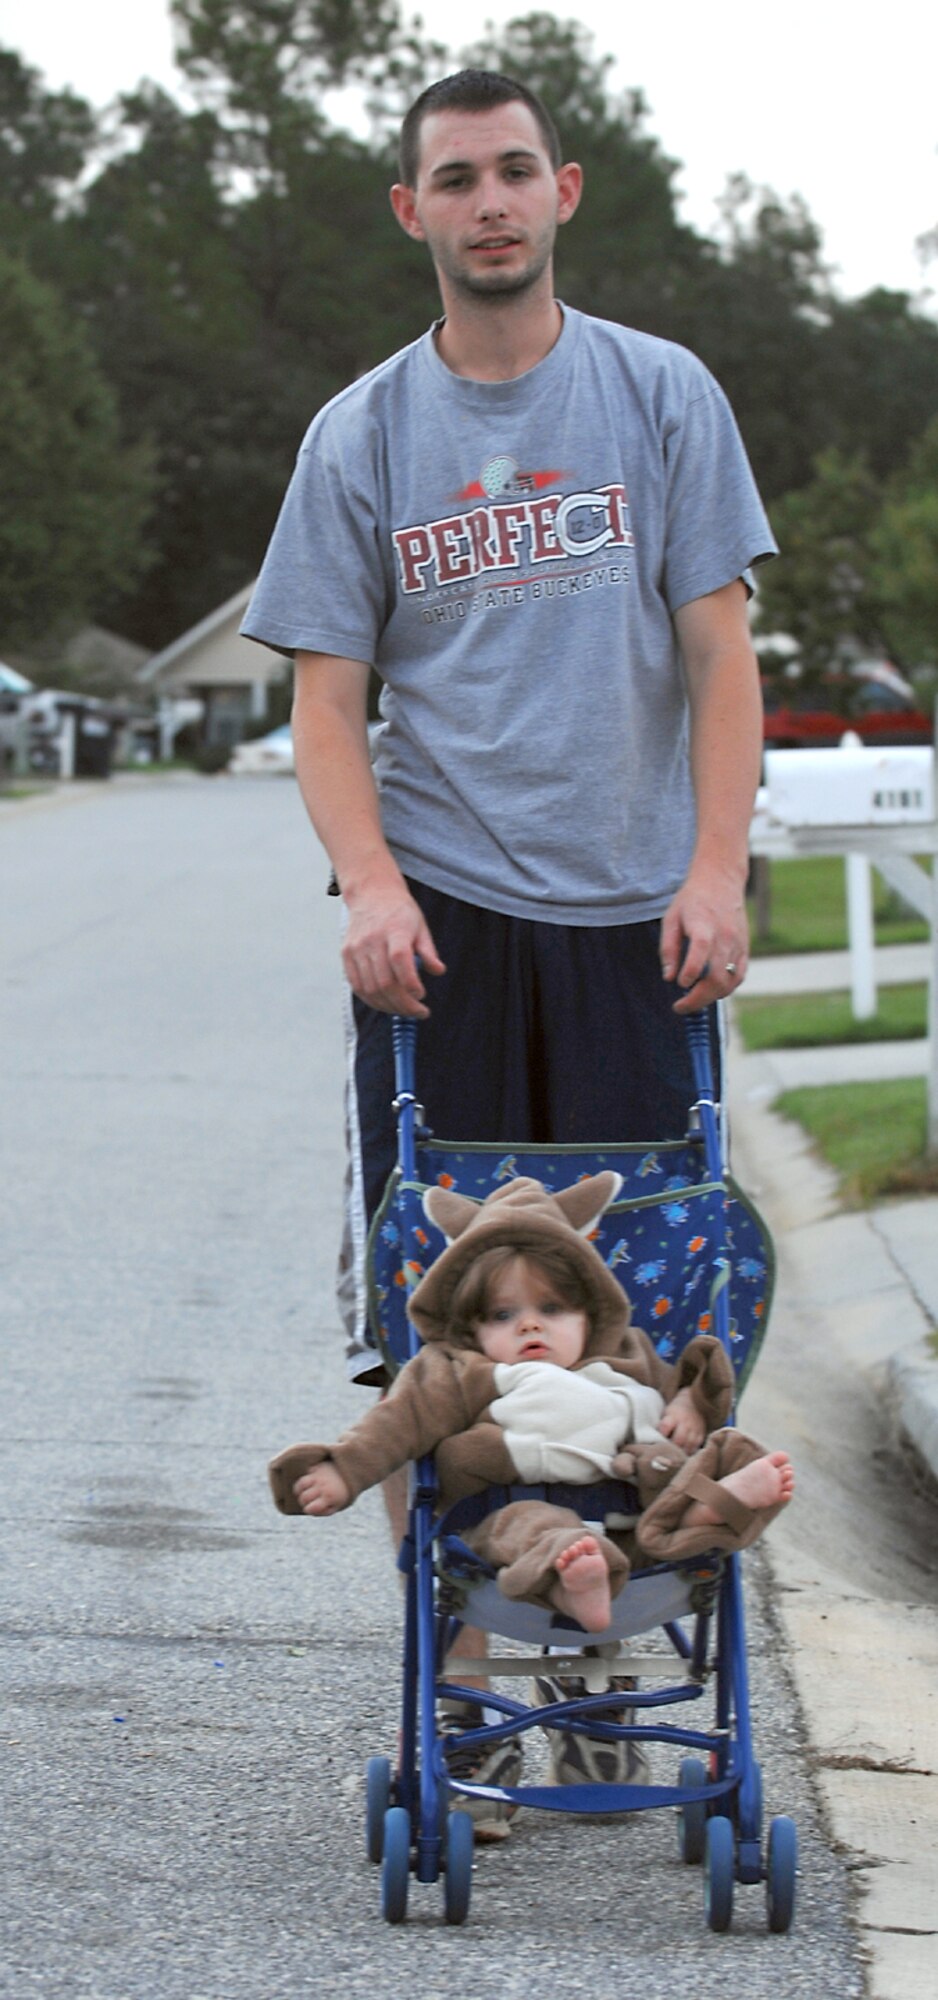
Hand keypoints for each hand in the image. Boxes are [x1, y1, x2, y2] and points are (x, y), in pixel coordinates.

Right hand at [294, 1462, 350, 1514]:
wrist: (355, 1470)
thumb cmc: (344, 1491)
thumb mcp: (339, 1504)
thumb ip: (324, 1510)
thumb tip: (309, 1511)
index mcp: (329, 1497)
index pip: (310, 1508)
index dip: (308, 1509)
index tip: (310, 1508)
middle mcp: (323, 1486)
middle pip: (304, 1497)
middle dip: (303, 1501)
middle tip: (306, 1500)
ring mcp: (319, 1475)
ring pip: (301, 1483)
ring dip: (299, 1489)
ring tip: (303, 1490)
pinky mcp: (318, 1466)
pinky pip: (306, 1473)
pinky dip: (306, 1477)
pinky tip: (310, 1480)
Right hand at [342, 883, 444, 1017]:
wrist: (371, 895)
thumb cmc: (400, 913)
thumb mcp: (421, 927)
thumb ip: (428, 951)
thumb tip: (438, 972)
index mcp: (394, 930)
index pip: (400, 961)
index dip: (411, 983)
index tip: (422, 996)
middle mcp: (372, 940)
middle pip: (385, 981)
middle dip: (403, 1004)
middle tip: (418, 1012)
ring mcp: (356, 948)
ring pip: (370, 988)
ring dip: (388, 1006)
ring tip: (404, 1010)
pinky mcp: (346, 955)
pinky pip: (357, 985)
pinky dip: (371, 1000)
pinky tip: (385, 1004)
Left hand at [658, 1388, 704, 1452]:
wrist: (693, 1403)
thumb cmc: (675, 1411)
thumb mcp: (666, 1413)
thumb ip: (662, 1425)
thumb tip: (654, 1440)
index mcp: (673, 1416)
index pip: (666, 1426)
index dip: (661, 1435)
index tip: (657, 1440)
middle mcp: (685, 1422)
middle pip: (679, 1439)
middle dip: (672, 1448)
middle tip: (667, 1454)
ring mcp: (694, 1428)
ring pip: (688, 1445)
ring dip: (681, 1453)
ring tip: (675, 1458)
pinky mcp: (701, 1433)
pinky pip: (696, 1446)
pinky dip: (690, 1452)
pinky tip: (684, 1456)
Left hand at [659, 859, 747, 1013]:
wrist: (721, 881)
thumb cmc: (692, 900)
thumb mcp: (671, 918)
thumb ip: (669, 949)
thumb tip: (669, 977)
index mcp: (704, 925)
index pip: (701, 952)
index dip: (691, 972)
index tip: (680, 985)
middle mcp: (725, 936)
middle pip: (717, 975)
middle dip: (698, 997)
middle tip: (680, 1007)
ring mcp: (738, 944)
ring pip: (730, 981)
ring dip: (711, 997)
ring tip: (693, 1000)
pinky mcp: (745, 948)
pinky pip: (740, 976)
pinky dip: (726, 988)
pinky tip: (711, 991)